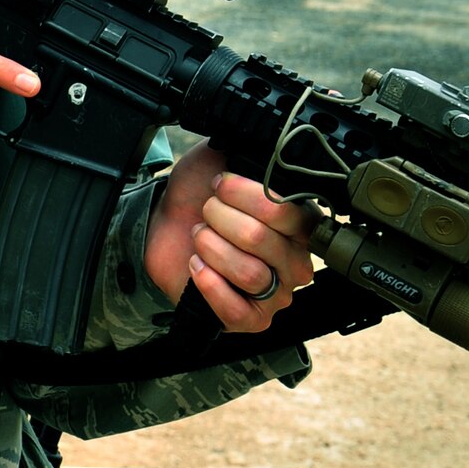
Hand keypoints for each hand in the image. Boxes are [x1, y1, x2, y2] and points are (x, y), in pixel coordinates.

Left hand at [144, 140, 316, 331]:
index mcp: (300, 224)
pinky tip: (197, 265)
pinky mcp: (249, 319)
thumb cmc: (200, 195)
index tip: (220, 183)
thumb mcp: (223, 161)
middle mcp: (295, 261)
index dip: (245, 195)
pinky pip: (237, 309)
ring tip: (200, 237)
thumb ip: (249, 152)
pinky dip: (209, 284)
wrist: (168, 225)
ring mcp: (275, 294)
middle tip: (206, 211)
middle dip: (221, 218)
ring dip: (212, 247)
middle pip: (262, 240)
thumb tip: (266, 148)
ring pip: (250, 273)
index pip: (288, 213)